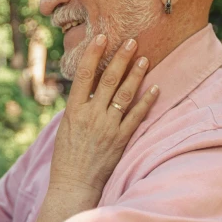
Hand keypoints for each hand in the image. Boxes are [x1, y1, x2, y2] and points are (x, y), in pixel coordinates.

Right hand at [32, 35, 158, 221]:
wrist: (74, 184)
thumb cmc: (66, 157)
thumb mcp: (65, 128)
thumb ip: (79, 108)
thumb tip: (90, 90)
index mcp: (74, 111)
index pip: (84, 75)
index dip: (93, 54)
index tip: (101, 37)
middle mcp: (92, 115)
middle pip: (108, 80)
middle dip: (121, 58)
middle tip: (131, 40)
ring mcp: (108, 127)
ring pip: (125, 94)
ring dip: (136, 75)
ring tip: (145, 58)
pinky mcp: (121, 139)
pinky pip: (137, 116)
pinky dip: (147, 101)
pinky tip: (155, 88)